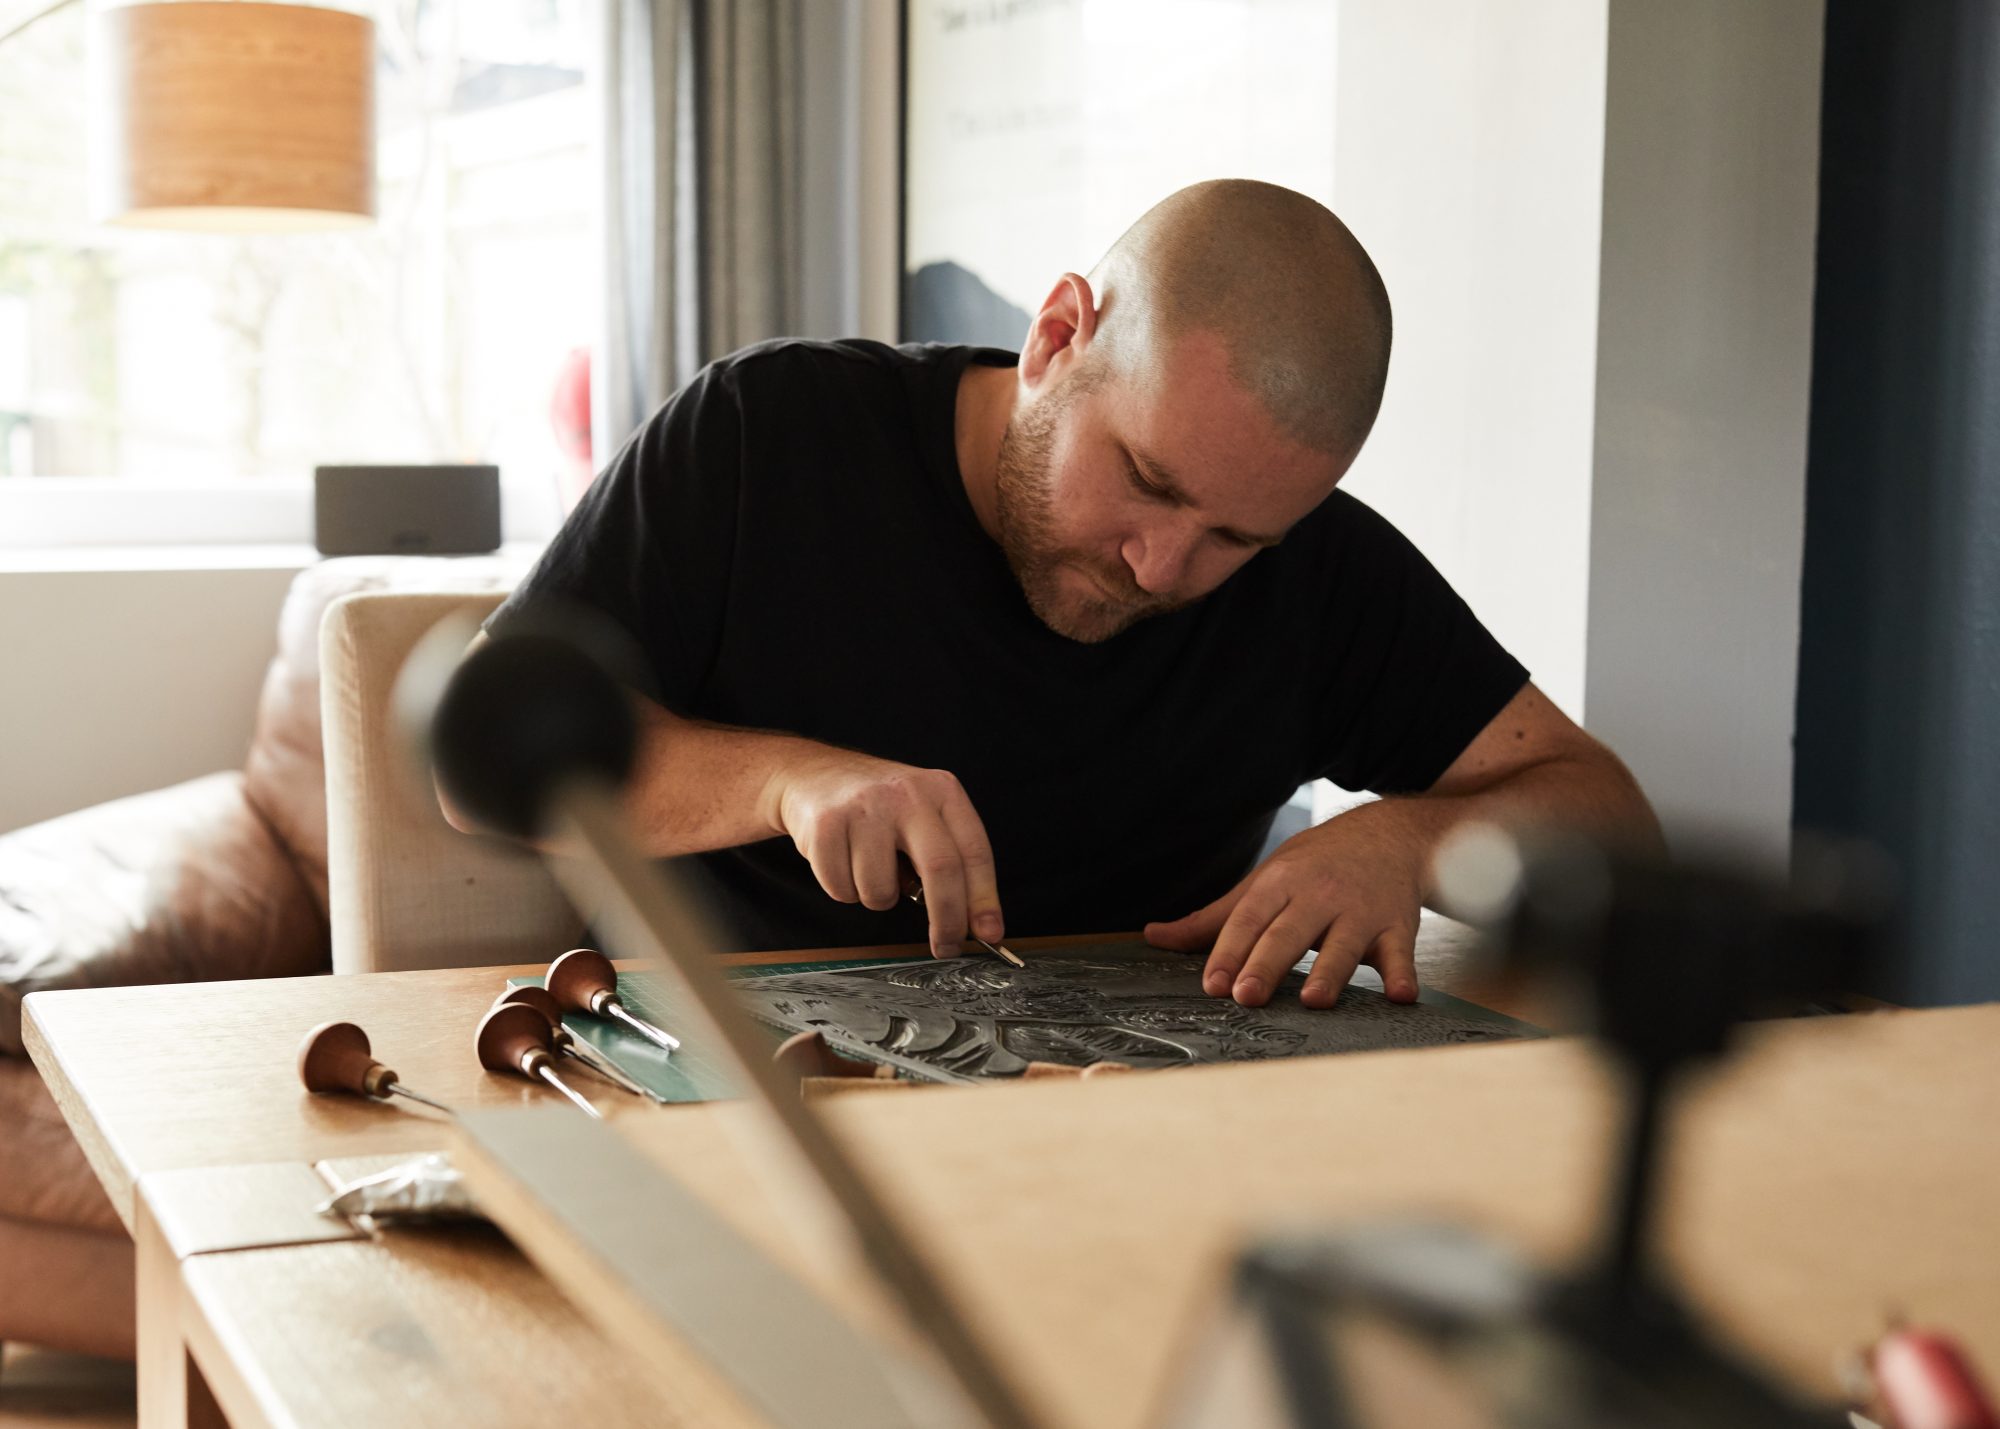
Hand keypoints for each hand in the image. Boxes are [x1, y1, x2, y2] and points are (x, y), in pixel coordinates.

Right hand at [761, 749, 1000, 958]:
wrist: (813, 773)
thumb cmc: (878, 807)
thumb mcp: (923, 815)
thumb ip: (948, 858)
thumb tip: (972, 921)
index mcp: (941, 791)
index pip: (974, 851)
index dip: (984, 899)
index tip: (989, 933)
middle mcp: (907, 795)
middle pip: (941, 868)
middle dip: (947, 920)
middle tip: (945, 946)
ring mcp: (865, 807)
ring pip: (880, 890)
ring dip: (877, 898)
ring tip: (869, 870)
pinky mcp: (826, 824)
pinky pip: (841, 888)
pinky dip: (844, 890)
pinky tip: (843, 861)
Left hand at [1144, 804, 1425, 1009]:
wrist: (1389, 834)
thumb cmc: (1315, 866)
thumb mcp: (1263, 881)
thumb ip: (1213, 918)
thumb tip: (1155, 937)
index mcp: (1280, 883)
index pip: (1249, 919)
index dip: (1229, 951)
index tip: (1212, 984)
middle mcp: (1319, 895)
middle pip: (1289, 933)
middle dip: (1267, 964)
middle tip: (1246, 996)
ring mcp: (1361, 911)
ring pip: (1343, 944)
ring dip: (1330, 971)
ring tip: (1315, 1000)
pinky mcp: (1397, 926)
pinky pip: (1400, 952)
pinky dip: (1403, 974)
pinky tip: (1401, 996)